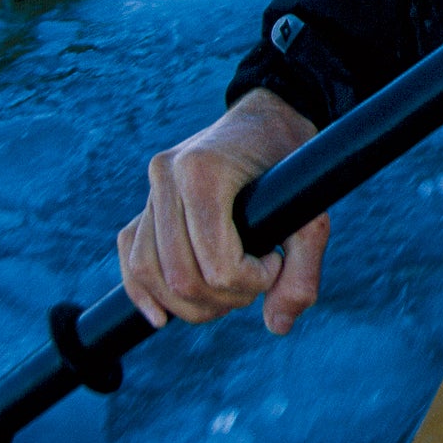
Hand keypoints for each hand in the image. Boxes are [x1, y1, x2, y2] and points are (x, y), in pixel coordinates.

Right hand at [118, 89, 327, 333]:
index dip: (249, 282)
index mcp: (204, 172)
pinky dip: (143, 291)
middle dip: (222, 298)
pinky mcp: (145, 203)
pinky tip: (161, 316)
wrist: (271, 117)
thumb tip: (277, 326)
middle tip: (256, 282)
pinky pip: (130, 257)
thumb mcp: (312, 210)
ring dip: (187, 304)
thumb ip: (303, 269)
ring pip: (148, 272)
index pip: (215, 263)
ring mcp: (151, 188)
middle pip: (180, 276)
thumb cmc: (294, 159)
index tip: (275, 263)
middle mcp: (167, 176)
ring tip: (227, 293)